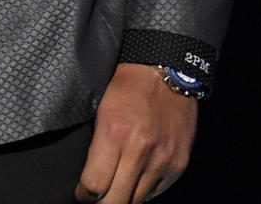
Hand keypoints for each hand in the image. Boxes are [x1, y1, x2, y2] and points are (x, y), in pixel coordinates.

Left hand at [75, 63, 196, 202]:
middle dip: (102, 203)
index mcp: (114, 133)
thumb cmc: (128, 85)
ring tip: (116, 187)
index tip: (81, 193)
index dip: (83, 195)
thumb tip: (91, 177)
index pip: (94, 185)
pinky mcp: (178, 165)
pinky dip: (144, 190)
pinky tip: (136, 179)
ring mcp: (162, 160)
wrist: (167, 70)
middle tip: (96, 197)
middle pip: (115, 202)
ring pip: (136, 200)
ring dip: (124, 196)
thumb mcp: (102, 107)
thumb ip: (98, 144)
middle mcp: (139, 151)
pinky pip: (156, 192)